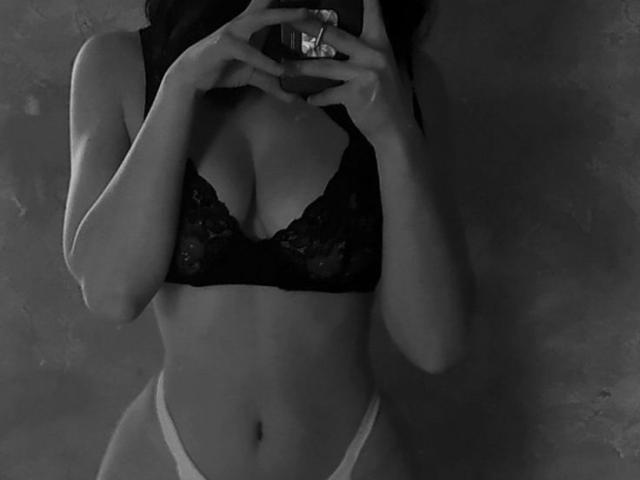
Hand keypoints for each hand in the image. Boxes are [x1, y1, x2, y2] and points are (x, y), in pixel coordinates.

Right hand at [165, 0, 310, 102]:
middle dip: (290, 3)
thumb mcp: (254, 75)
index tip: (310, 3)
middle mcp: (244, 22)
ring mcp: (234, 31)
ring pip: (261, 18)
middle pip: (270, 5)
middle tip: (312, 3)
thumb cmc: (224, 68)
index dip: (287, 4)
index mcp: (251, 24)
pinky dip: (265, 61)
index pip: (272, 7)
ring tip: (304, 16)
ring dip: (283, 15)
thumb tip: (294, 97)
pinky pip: (249, 52)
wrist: (193, 75)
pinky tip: (280, 69)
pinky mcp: (225, 45)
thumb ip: (274, 83)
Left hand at [284, 0, 416, 138]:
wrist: (395, 128)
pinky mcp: (356, 93)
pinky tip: (308, 99)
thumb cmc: (385, 97)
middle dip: (310, 27)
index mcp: (380, 43)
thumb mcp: (380, 68)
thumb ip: (363, 53)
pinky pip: (329, 93)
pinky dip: (318, 97)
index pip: (373, 12)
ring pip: (325, 66)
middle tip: (291, 20)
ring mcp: (365, 73)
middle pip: (336, 35)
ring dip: (302, 67)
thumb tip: (336, 40)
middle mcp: (374, 54)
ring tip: (284, 66)